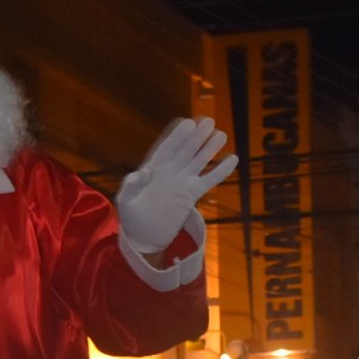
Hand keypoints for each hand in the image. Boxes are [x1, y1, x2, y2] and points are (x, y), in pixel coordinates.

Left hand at [116, 116, 237, 254]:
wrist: (145, 236)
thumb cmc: (131, 216)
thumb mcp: (125, 200)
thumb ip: (132, 184)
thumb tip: (146, 171)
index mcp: (154, 166)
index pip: (168, 147)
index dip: (178, 136)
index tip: (188, 124)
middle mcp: (171, 170)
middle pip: (186, 149)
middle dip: (197, 136)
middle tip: (209, 122)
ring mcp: (183, 181)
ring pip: (199, 160)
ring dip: (210, 148)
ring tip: (222, 135)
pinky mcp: (192, 194)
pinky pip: (209, 180)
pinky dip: (221, 171)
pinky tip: (233, 159)